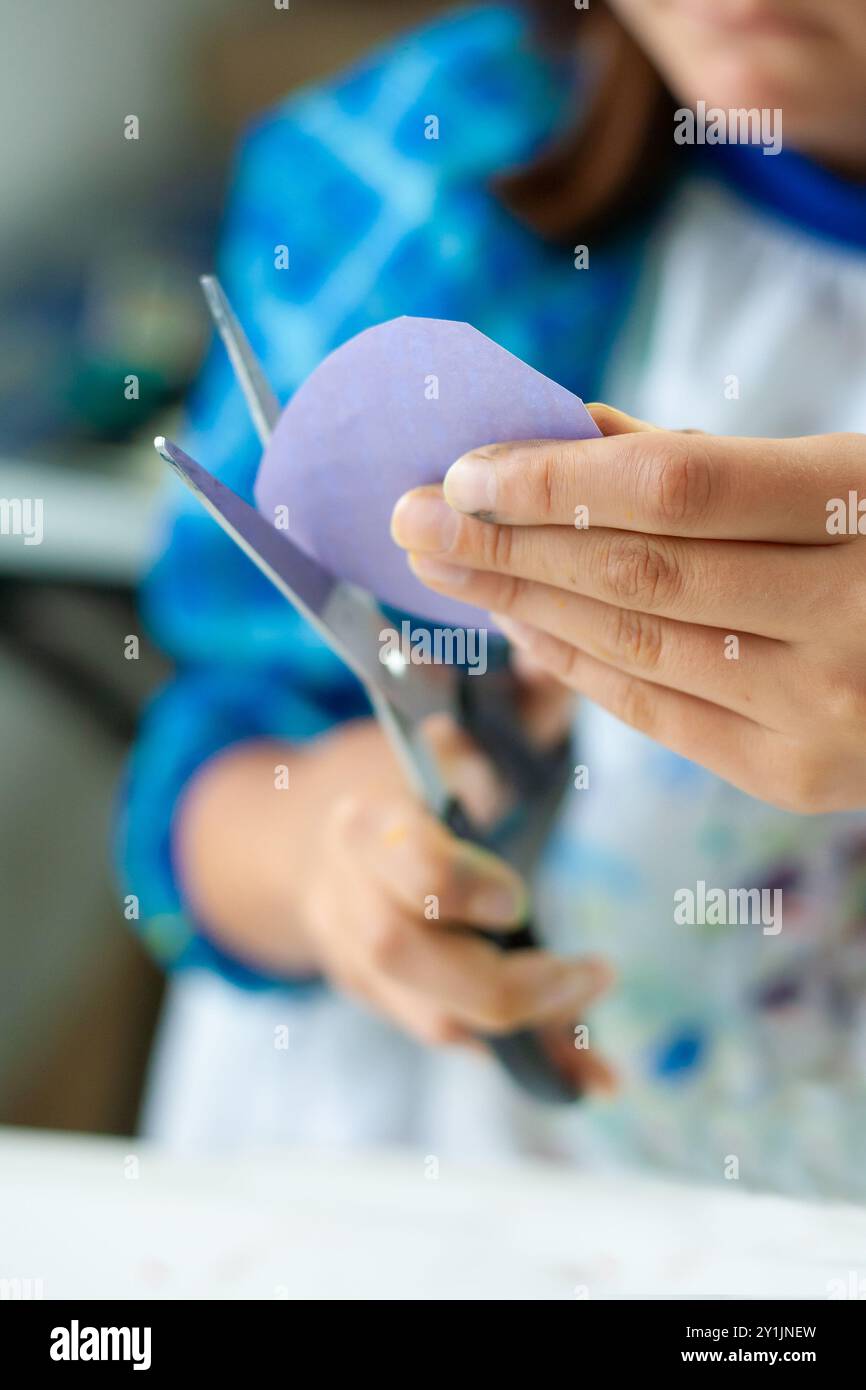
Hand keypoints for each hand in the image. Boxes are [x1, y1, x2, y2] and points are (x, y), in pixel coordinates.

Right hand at [178, 710, 614, 1094]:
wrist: (311, 836)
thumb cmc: (396, 774)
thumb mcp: (444, 728)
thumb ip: (510, 703)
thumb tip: (559, 661)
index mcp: (364, 827)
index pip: (404, 869)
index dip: (461, 886)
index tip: (515, 895)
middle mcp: (352, 901)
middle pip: (404, 960)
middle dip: (500, 978)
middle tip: (592, 971)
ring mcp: (364, 963)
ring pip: (432, 1018)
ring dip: (530, 1026)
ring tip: (603, 1014)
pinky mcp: (395, 1002)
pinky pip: (463, 1043)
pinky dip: (534, 1064)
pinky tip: (599, 1080)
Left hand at [391, 408, 865, 813]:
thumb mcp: (851, 468)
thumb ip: (718, 460)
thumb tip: (575, 436)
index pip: (673, 488)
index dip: (554, 477)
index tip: (465, 466)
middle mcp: (849, 621)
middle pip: (633, 575)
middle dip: (505, 542)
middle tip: (414, 513)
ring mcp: (824, 714)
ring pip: (632, 649)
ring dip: (523, 604)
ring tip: (450, 566)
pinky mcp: (798, 777)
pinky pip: (655, 713)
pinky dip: (576, 666)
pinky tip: (521, 625)